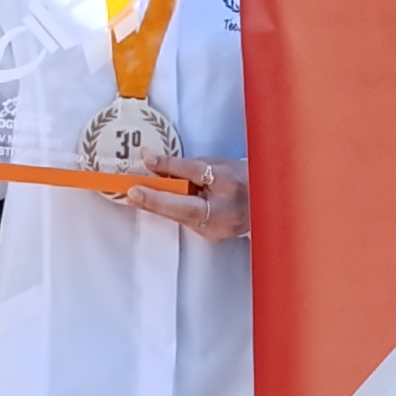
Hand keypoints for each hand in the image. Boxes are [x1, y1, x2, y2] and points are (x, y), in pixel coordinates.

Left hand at [130, 160, 246, 243]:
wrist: (264, 202)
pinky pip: (185, 221)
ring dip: (159, 205)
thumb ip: (179, 165)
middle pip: (183, 209)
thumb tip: (149, 159)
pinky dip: (171, 210)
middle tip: (131, 192)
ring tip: (137, 196)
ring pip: (181, 217)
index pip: (195, 181)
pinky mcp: (211, 236)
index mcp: (229, 190)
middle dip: (155, 200)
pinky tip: (156, 203)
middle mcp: (224, 215)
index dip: (168, 177)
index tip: (143, 173)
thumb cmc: (238, 178)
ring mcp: (218, 230)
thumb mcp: (212, 165)